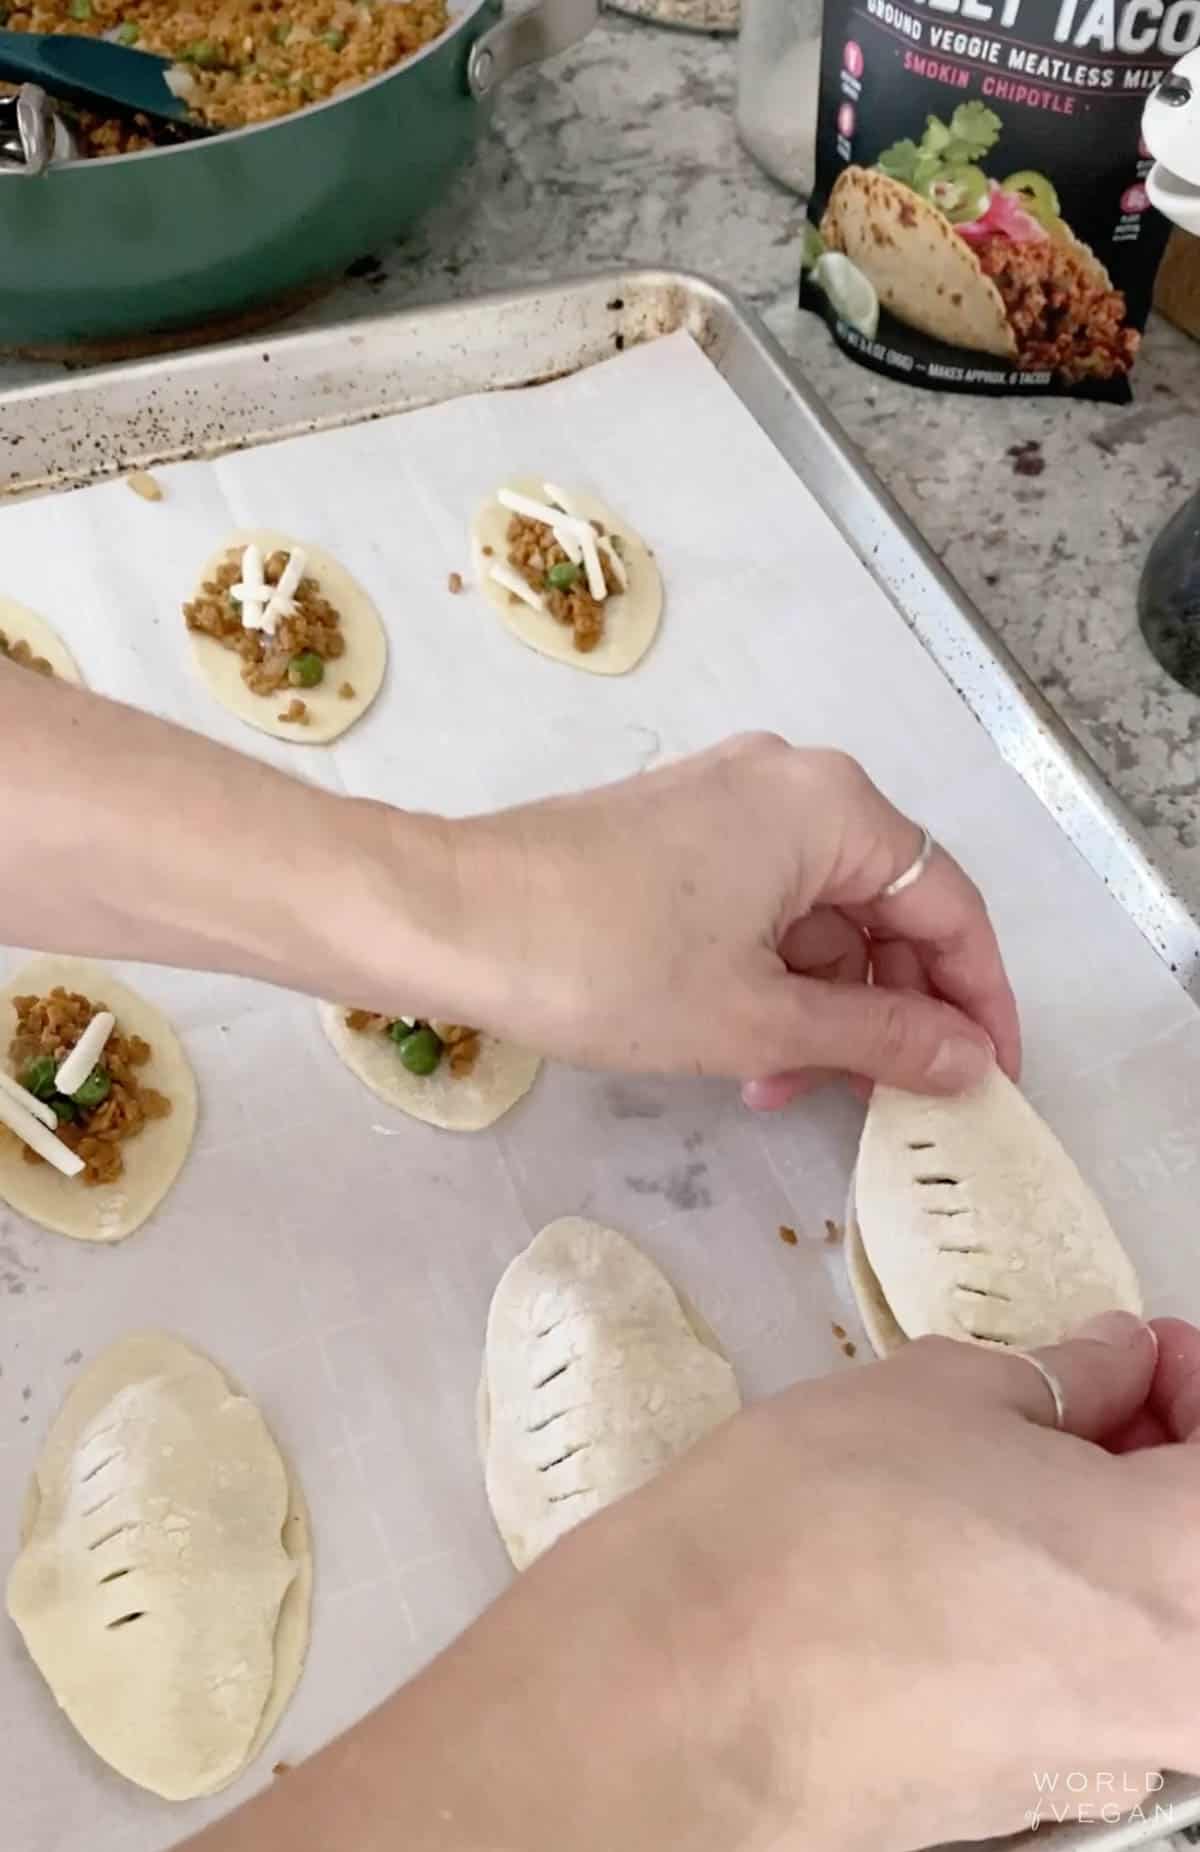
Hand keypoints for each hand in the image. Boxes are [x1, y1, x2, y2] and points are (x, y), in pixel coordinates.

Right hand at [185, 1314, 1199, 1851]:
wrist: (681, 1698)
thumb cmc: (817, 1523)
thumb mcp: (942, 1394)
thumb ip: (1064, 1375)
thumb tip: (1116, 1360)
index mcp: (1191, 1573)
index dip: (1196, 1380)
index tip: (1140, 1348)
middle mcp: (1183, 1691)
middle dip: (1158, 1456)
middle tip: (1081, 1393)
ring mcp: (1111, 1765)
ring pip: (1152, 1618)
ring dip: (1111, 1531)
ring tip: (1007, 1465)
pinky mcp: (1034, 1806)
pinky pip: (1088, 1679)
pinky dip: (1062, 1605)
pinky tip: (965, 1557)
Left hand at [429, 733, 1018, 1094]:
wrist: (443, 918)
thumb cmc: (604, 965)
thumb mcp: (757, 1017)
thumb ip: (880, 1037)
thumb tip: (969, 1060)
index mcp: (830, 806)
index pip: (949, 907)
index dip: (979, 1001)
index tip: (989, 1079)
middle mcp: (789, 782)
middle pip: (885, 907)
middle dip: (886, 1010)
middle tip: (878, 1099)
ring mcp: (727, 800)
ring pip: (818, 914)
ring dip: (819, 1005)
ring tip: (780, 1085)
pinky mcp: (677, 829)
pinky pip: (760, 903)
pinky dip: (766, 976)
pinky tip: (741, 1047)